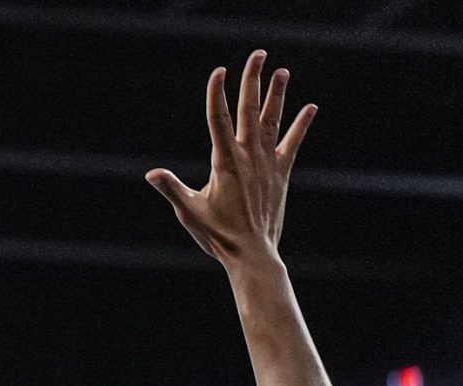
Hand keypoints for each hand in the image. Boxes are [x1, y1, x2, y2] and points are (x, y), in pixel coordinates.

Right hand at [146, 51, 317, 263]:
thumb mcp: (188, 212)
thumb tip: (152, 174)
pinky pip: (292, 142)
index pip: (218, 119)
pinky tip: (310, 107)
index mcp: (225, 162)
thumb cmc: (217, 234)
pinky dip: (301, 125)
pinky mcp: (281, 172)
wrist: (252, 252)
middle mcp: (249, 156)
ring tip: (281, 71)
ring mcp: (268, 162)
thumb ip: (171, 188)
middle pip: (248, 109)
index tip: (219, 71)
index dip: (217, 93)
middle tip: (257, 55)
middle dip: (252, 80)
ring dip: (277, 94)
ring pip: (272, 120)